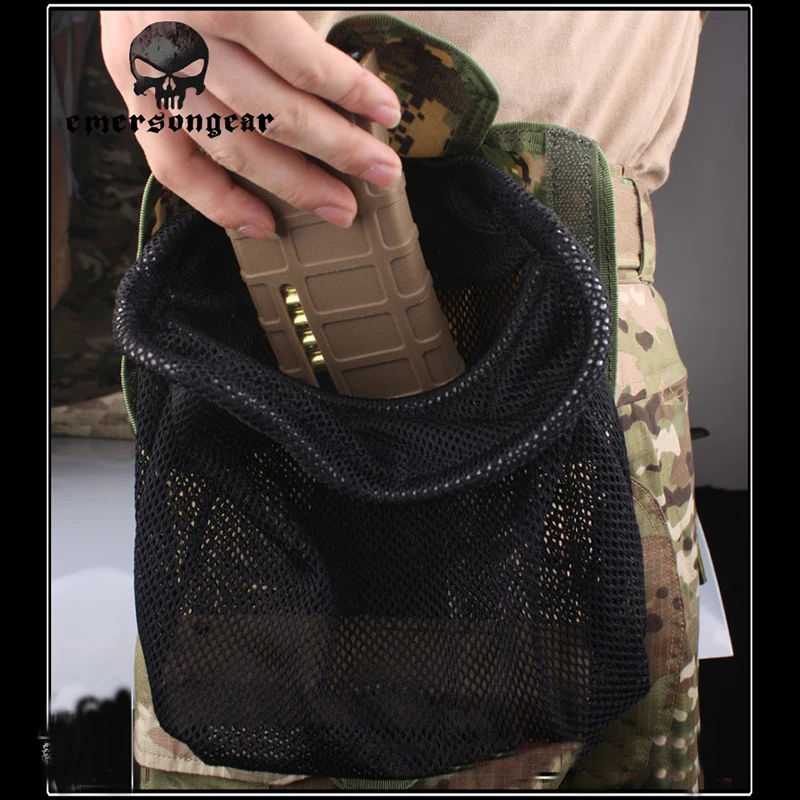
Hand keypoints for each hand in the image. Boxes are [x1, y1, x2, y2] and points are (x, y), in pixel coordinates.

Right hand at [100, 10, 403, 236]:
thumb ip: (293, 23)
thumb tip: (346, 78)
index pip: (296, 60)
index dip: (349, 90)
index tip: (387, 114)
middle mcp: (179, 41)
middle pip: (272, 113)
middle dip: (337, 150)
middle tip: (382, 173)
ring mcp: (151, 79)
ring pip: (233, 148)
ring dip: (294, 185)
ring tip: (339, 206)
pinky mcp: (133, 104)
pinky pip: (175, 168)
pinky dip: (221, 203)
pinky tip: (263, 224)